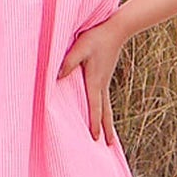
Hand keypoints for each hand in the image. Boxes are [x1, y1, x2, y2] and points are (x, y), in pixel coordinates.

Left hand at [58, 19, 126, 144]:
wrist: (116, 30)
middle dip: (106, 129)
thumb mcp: (80, 47)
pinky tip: (100, 113)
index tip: (95, 138)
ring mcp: (104, 81)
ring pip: (106, 107)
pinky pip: (103, 99)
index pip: (95, 106)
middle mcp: (101, 84)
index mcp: (95, 81)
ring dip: (107, 122)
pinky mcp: (103, 77)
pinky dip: (104, 111)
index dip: (94, 123)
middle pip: (105, 112)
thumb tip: (59, 76)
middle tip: (110, 146)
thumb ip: (69, 61)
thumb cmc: (96, 37)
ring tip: (109, 137)